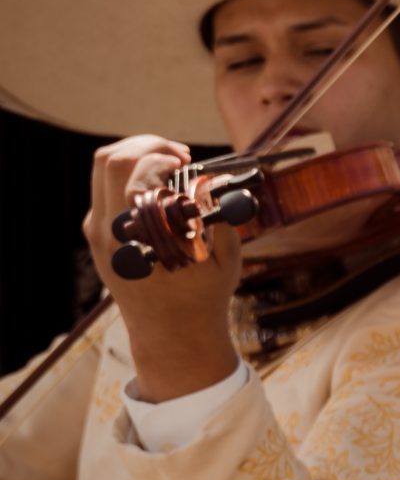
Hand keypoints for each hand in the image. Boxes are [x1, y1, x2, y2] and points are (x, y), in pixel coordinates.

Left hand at [82, 135, 241, 402]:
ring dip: (136, 156)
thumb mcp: (224, 256)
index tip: (189, 163)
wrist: (170, 334)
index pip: (136, 172)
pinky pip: (104, 188)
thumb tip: (218, 178)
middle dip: (148, 145)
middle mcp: (109, 231)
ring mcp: (97, 232)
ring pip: (101, 170)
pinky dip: (130, 175)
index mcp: (140, 236)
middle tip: (179, 155)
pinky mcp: (96, 235)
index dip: (164, 155)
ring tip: (169, 164)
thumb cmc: (203, 296)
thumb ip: (221, 213)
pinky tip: (158, 186)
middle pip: (110, 160)